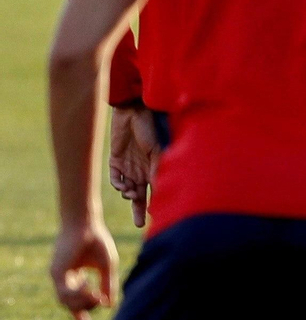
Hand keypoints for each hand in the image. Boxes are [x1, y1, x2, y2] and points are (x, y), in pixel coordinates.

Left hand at [49, 220, 117, 318]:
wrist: (86, 222)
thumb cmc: (97, 239)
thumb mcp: (107, 265)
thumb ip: (108, 284)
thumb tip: (109, 304)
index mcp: (74, 277)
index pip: (75, 301)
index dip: (81, 312)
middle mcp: (64, 279)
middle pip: (71, 304)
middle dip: (87, 306)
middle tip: (100, 299)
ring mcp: (59, 276)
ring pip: (66, 302)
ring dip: (82, 302)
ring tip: (95, 294)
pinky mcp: (56, 272)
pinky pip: (64, 292)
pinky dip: (78, 294)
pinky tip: (89, 284)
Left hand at [108, 105, 160, 227]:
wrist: (132, 111)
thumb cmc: (149, 128)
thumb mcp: (156, 150)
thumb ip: (156, 169)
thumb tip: (158, 190)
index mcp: (154, 167)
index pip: (155, 189)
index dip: (156, 202)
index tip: (156, 215)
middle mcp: (142, 169)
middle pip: (140, 195)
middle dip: (140, 210)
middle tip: (141, 225)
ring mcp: (128, 166)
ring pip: (127, 189)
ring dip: (129, 194)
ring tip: (131, 193)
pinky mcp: (115, 162)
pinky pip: (115, 179)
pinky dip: (118, 185)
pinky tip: (123, 185)